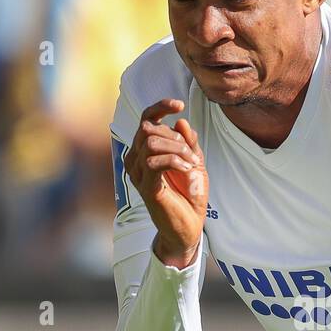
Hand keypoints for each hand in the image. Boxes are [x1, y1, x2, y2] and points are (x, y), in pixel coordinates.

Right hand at [127, 98, 207, 269]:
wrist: (188, 226)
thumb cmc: (189, 195)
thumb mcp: (194, 162)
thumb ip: (188, 142)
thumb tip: (181, 121)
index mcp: (145, 151)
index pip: (146, 119)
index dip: (160, 106)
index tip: (179, 104)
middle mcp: (136, 160)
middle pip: (148, 128)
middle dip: (175, 136)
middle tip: (191, 153)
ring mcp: (138, 173)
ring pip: (150, 142)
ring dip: (177, 148)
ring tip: (190, 163)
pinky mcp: (146, 187)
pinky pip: (155, 161)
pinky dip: (175, 160)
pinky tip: (188, 169)